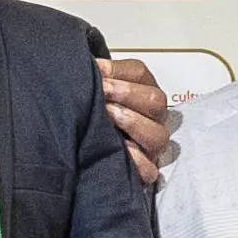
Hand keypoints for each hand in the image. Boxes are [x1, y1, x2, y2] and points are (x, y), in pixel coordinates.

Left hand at [94, 52, 174, 180]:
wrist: (79, 152)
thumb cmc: (90, 115)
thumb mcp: (90, 93)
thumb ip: (93, 77)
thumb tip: (87, 65)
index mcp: (139, 93)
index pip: (140, 74)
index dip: (118, 71)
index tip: (96, 71)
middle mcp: (151, 119)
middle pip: (156, 102)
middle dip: (127, 93)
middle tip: (102, 91)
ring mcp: (150, 147)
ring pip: (158, 135)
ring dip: (133, 121)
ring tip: (108, 115)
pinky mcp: (143, 172)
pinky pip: (149, 169)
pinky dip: (137, 160)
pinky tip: (120, 149)